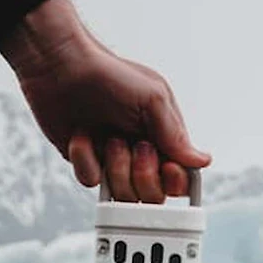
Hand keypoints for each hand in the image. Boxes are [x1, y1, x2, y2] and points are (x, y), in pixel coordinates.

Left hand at [0, 0, 210, 202]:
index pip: (180, 178)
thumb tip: (202, 161)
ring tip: (107, 136)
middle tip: (135, 146)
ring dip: (115, 166)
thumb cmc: (108, 74)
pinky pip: (92, 181)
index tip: (166, 166)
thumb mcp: (152, 98)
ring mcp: (113, 160)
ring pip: (123, 193)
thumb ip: (175, 134)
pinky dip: (85, 160)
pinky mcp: (87, 162)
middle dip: (143, 174)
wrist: (60, 66)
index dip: (174, 180)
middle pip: (154, 195)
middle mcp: (141, 153)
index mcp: (163, 137)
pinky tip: (82, 136)